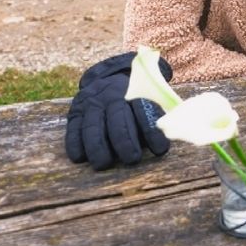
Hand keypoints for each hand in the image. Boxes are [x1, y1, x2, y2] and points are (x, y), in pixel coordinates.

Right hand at [65, 52, 172, 169]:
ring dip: (98, 147)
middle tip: (131, 159)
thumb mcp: (147, 97)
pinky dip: (75, 144)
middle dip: (125, 142)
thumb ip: (157, 114)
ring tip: (104, 164)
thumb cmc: (134, 99)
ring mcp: (91, 105)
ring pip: (93, 127)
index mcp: (134, 93)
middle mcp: (111, 98)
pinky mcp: (74, 114)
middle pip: (117, 120)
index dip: (152, 132)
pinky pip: (73, 129)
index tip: (161, 150)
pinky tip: (80, 158)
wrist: (106, 80)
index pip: (144, 111)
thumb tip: (172, 134)